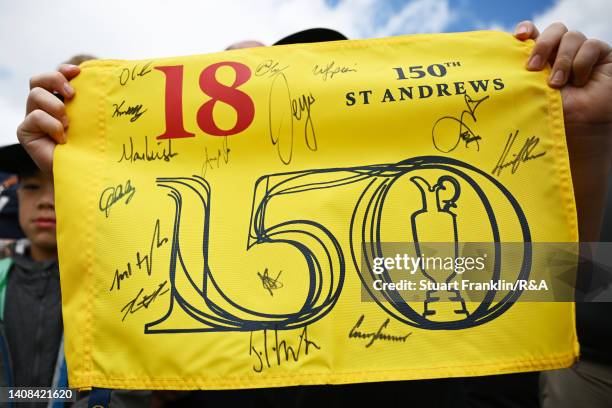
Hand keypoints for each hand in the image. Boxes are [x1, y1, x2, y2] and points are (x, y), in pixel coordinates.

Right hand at [16, 64, 80, 173]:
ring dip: (55, 106)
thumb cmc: (90, 147)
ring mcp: (32, 118)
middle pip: (38, 80)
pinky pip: (35, 117)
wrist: (81, 172)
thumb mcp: (91, 121)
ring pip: (35, 95)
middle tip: (72, 94)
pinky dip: (52, 125)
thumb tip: (102, 82)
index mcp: (58, 100)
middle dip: (55, 80)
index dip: (63, 70)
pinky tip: (62, 138)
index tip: (79, 71)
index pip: (55, 76)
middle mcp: (42, 107)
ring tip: (68, 123)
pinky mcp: (25, 132)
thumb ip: (90, 103)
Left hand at [515, 21, 611, 240]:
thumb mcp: (528, 97)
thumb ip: (519, 80)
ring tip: (557, 84)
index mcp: (541, 60)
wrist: (576, 134)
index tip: (518, 37)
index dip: (527, 30)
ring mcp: (581, 55)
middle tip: (532, 68)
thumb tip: (490, 73)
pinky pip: (593, 46)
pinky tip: (579, 81)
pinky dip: (582, 62)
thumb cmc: (548, 121)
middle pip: (553, 31)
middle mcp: (560, 54)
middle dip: (542, 45)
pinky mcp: (602, 58)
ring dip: (562, 60)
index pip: (534, 34)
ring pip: (572, 37)